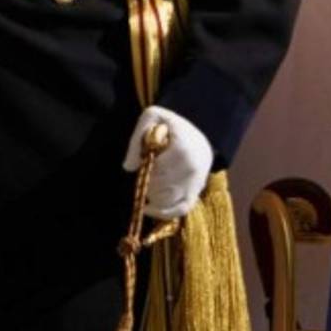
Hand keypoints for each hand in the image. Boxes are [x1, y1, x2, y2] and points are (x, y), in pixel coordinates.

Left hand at [122, 105, 213, 220]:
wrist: (200, 136)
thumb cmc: (172, 127)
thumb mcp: (153, 117)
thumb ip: (137, 137)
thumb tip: (130, 167)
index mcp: (182, 150)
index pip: (154, 171)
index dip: (145, 168)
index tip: (146, 158)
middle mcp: (192, 170)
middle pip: (158, 188)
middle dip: (147, 182)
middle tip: (148, 171)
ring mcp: (196, 184)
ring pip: (166, 201)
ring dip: (152, 195)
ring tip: (150, 182)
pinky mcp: (196, 193)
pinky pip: (179, 210)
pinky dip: (163, 212)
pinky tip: (150, 208)